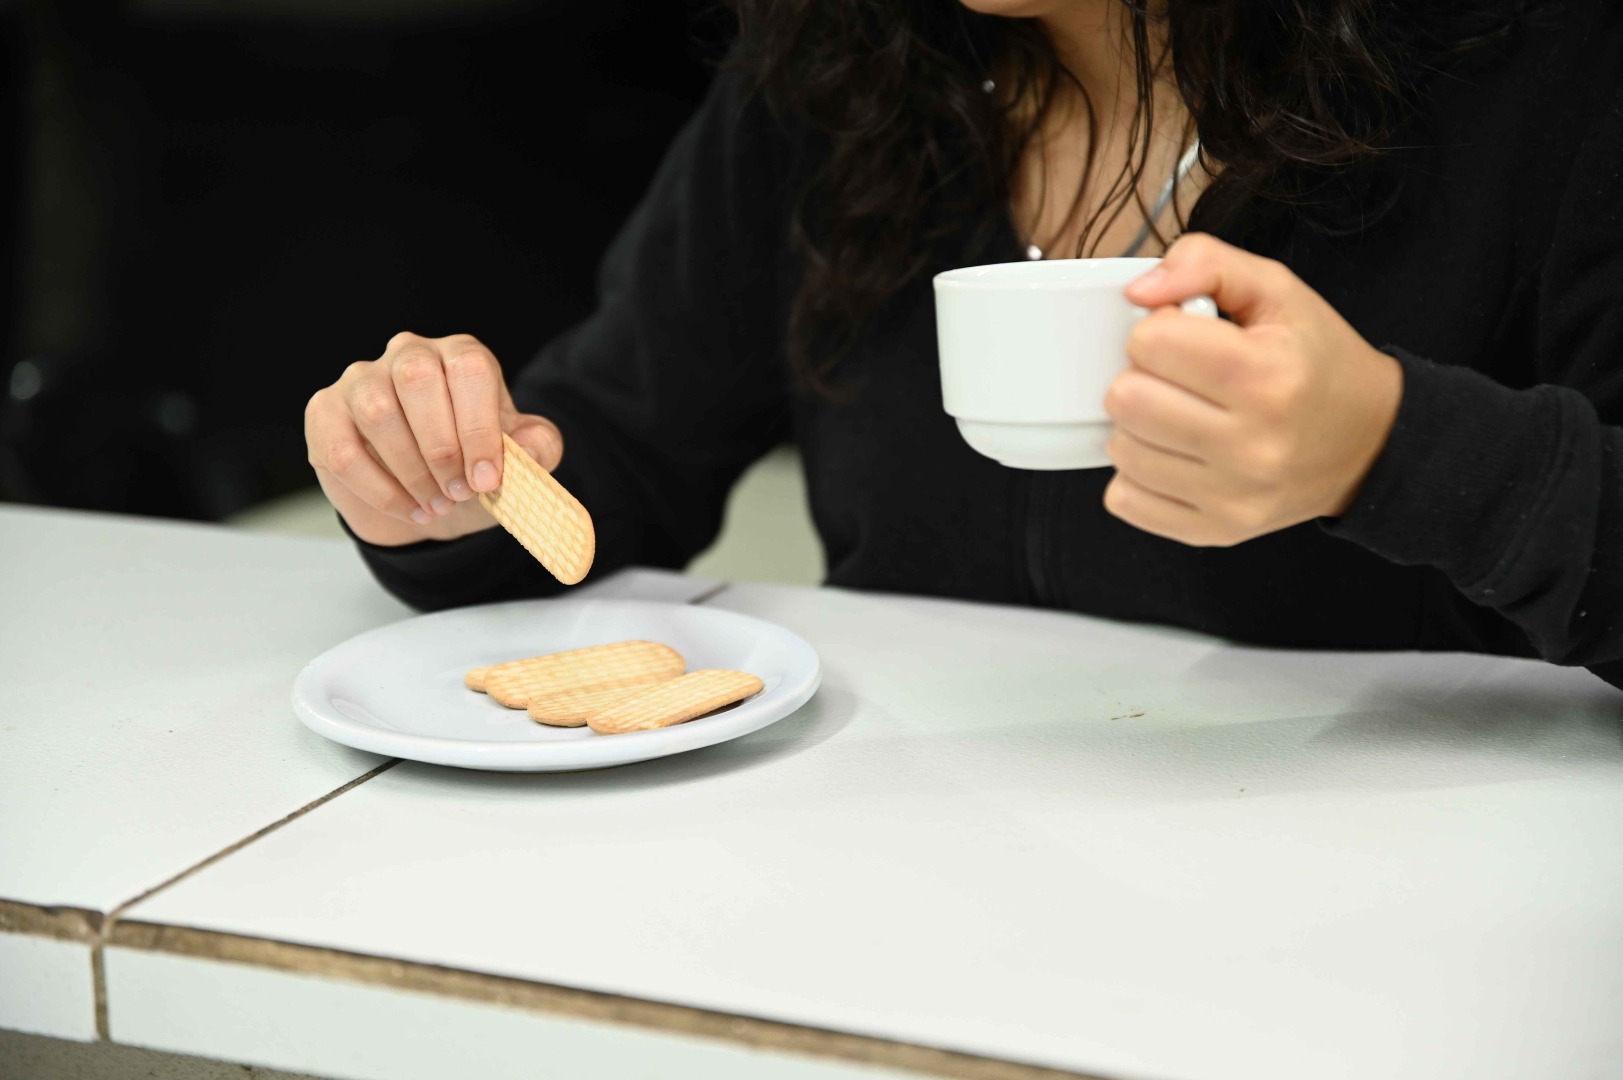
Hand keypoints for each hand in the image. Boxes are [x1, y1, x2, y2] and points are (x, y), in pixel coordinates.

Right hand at [304, 332, 562, 545]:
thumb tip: (531, 444)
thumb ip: (537, 448)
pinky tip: (409, 510)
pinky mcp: (325, 412)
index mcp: (461, 355)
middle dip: (442, 446)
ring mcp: (362, 379)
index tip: (487, 479)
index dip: (480, 426)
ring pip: (376, 410)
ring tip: (437, 505)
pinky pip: (342, 449)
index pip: (469, 369)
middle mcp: (409, 354)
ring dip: (411, 470)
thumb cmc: (474, 469)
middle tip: (460, 492)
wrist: (430, 499)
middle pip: (417, 376)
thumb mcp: (517, 464)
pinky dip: (380, 490)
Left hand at [1101, 233, 1402, 546]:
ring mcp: (1233, 495)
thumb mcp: (1277, 291)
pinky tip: (1172, 454)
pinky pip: (1127, 502)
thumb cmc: (1314, 362)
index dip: (1155, 330)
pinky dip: (1138, 475)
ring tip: (1177, 414)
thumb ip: (1205, 263)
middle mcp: (1252, 444)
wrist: (1369, 442)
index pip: (1150, 343)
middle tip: (1175, 378)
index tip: (1183, 337)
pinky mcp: (1216, 530)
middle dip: (1139, 377)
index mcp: (1266, 375)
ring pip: (1121, 451)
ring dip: (1137, 427)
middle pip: (1125, 399)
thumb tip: (1138, 291)